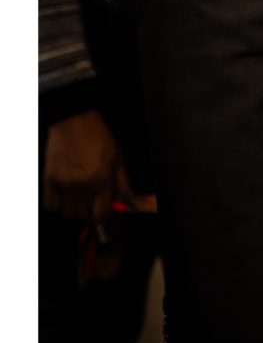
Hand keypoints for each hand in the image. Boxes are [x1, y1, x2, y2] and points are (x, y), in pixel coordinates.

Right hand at [42, 110, 129, 224]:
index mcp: (103, 180)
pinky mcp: (48, 181)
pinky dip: (58, 205)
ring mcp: (63, 184)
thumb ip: (124, 186)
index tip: (106, 215)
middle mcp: (83, 185)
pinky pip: (51, 206)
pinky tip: (65, 196)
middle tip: (94, 204)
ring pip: (68, 214)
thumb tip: (135, 206)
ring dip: (75, 211)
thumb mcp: (119, 160)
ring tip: (81, 198)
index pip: (101, 215)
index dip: (105, 219)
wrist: (74, 123)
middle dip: (92, 214)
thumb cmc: (100, 139)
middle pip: (84, 216)